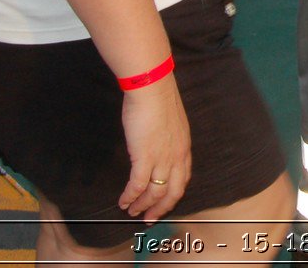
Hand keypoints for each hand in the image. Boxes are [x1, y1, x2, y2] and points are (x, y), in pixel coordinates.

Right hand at [117, 76, 191, 224]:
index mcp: (184, 148)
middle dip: (159, 209)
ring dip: (142, 205)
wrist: (152, 88)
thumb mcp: (171, 123)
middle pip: (171, 193)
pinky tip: (123, 202)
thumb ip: (168, 138)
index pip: (182, 180)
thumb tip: (158, 145)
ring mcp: (162, 158)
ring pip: (154, 192)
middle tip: (149, 219)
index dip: (172, 196)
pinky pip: (137, 185)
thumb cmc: (159, 99)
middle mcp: (176, 157)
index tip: (163, 205)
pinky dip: (130, 197)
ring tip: (131, 212)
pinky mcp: (144, 157)